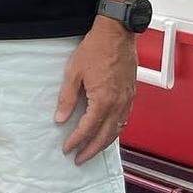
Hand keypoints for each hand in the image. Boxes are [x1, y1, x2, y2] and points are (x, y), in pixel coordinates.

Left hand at [54, 17, 136, 164]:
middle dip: (91, 150)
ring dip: (104, 144)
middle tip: (79, 159)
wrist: (117, 33)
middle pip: (105, 136)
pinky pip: (124, 119)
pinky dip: (115, 131)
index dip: (76, 141)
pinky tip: (108, 133)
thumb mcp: (73, 72)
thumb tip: (60, 119)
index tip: (67, 149)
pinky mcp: (131, 95)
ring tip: (92, 151)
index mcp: (103, 100)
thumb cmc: (95, 49)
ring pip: (117, 130)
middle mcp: (118, 104)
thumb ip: (67, 98)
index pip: (87, 128)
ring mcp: (127, 100)